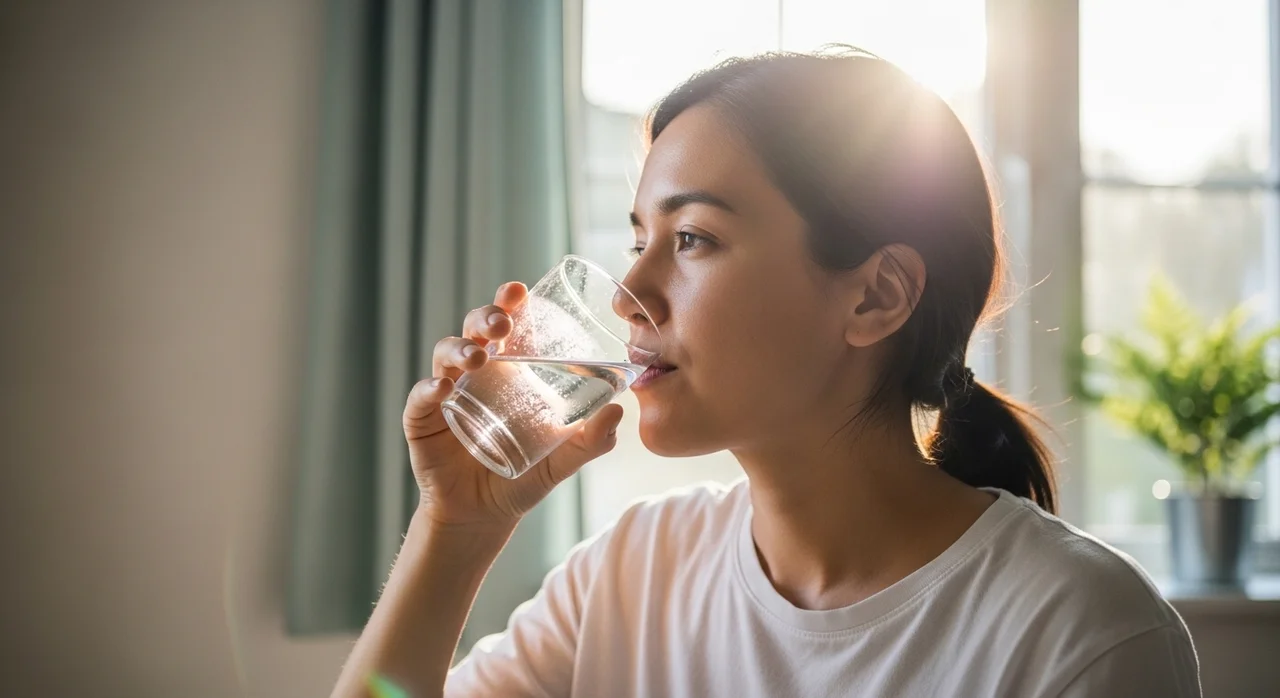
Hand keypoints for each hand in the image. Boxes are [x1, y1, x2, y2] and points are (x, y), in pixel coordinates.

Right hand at [403, 282, 624, 529]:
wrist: (484, 515)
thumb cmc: (523, 475)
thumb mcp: (562, 460)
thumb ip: (590, 441)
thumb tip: (618, 412)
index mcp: (508, 370)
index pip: (507, 325)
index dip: (508, 303)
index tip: (518, 291)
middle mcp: (475, 373)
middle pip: (474, 330)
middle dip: (485, 319)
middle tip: (502, 326)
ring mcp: (446, 393)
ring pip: (445, 355)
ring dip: (460, 349)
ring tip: (478, 358)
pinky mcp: (423, 421)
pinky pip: (421, 398)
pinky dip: (429, 388)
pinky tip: (443, 388)